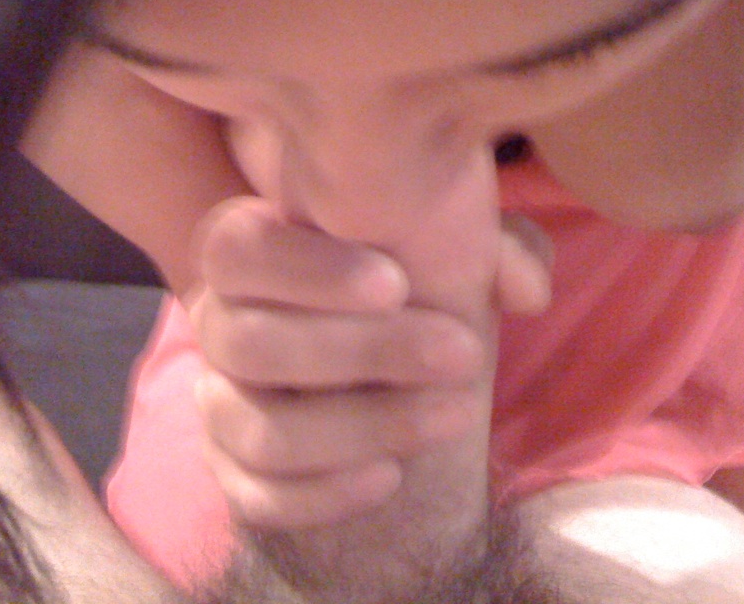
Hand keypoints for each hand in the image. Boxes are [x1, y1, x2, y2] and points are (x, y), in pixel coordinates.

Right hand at [187, 196, 551, 529]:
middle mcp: (217, 326)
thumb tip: (525, 288)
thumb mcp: (448, 249)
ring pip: (262, 430)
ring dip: (363, 427)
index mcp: (248, 255)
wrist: (379, 365)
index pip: (236, 251)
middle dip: (362, 353)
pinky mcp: (232, 469)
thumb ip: (493, 248)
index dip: (308, 271)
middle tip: (461, 354)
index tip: (397, 285)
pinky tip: (391, 476)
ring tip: (453, 415)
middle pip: (250, 343)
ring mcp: (219, 402)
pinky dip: (323, 495)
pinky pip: (256, 496)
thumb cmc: (404, 288)